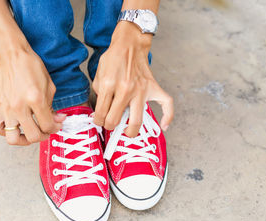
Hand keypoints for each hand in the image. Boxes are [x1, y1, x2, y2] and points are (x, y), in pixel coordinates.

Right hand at [0, 47, 64, 144]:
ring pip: (13, 138)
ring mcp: (7, 109)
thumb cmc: (32, 68)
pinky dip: (5, 132)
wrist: (13, 57)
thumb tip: (57, 120)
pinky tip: (14, 126)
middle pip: (33, 136)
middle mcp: (20, 107)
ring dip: (24, 140)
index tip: (57, 124)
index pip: (48, 126)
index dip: (56, 128)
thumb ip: (53, 107)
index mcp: (36, 99)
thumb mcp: (50, 87)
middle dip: (43, 136)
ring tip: (30, 133)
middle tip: (46, 130)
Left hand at [92, 22, 173, 136]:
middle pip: (115, 120)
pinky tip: (164, 126)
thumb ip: (99, 93)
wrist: (130, 44)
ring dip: (130, 130)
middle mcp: (125, 89)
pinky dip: (168, 117)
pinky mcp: (153, 88)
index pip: (101, 113)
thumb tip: (102, 110)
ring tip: (127, 131)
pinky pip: (166, 104)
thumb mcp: (99, 74)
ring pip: (137, 120)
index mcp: (109, 85)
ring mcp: (141, 90)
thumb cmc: (114, 58)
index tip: (100, 121)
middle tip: (110, 124)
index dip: (98, 121)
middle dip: (110, 126)